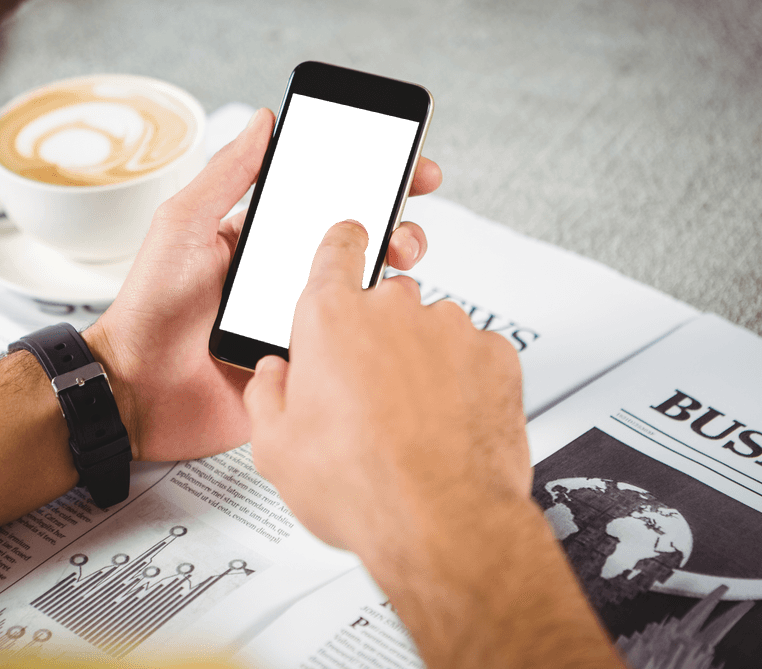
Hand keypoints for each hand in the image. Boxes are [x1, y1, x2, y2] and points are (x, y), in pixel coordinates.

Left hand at [86, 109, 443, 461]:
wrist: (137, 389)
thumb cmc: (150, 307)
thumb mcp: (185, 224)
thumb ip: (227, 174)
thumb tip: (266, 120)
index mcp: (265, 239)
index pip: (329, 200)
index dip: (374, 180)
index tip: (410, 167)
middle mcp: (289, 277)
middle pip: (361, 245)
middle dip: (398, 227)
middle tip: (406, 228)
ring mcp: (302, 320)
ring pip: (366, 293)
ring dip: (393, 277)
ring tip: (395, 269)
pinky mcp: (307, 364)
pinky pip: (353, 346)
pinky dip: (375, 331)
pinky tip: (382, 321)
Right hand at [243, 219, 528, 555]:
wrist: (443, 524)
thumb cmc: (362, 487)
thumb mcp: (276, 449)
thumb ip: (266, 394)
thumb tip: (271, 375)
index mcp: (331, 319)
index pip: (336, 249)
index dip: (342, 243)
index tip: (349, 238)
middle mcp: (392, 310)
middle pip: (384, 301)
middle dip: (377, 336)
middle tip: (369, 393)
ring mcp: (449, 328)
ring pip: (432, 329)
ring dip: (422, 359)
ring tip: (412, 419)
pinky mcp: (495, 354)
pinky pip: (475, 353)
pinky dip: (465, 378)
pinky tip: (448, 421)